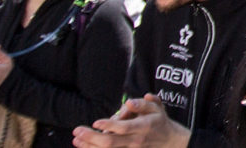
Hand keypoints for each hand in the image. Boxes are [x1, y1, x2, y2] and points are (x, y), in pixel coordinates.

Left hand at [73, 95, 189, 147]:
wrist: (170, 142)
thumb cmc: (160, 122)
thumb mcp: (157, 108)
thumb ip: (144, 103)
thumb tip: (129, 102)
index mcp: (143, 126)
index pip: (124, 128)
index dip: (109, 126)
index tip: (96, 122)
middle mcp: (135, 140)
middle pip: (111, 143)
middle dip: (92, 138)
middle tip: (77, 131)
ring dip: (90, 146)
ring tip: (76, 139)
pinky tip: (84, 146)